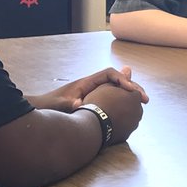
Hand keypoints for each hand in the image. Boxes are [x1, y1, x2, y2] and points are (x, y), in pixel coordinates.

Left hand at [33, 66, 148, 111]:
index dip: (122, 80)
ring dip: (130, 94)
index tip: (132, 90)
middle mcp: (91, 85)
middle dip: (132, 87)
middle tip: (145, 99)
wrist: (41, 108)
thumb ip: (70, 103)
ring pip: (116, 89)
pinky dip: (123, 101)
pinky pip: (112, 97)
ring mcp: (93, 93)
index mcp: (86, 83)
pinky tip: (129, 112)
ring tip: (143, 103)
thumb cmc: (49, 106)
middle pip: (117, 80)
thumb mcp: (59, 105)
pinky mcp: (93, 102)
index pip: (110, 74)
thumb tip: (79, 103)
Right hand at [83, 83, 143, 144]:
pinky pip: (123, 126)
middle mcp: (138, 110)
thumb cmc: (98, 102)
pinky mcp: (127, 134)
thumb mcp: (106, 86)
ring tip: (107, 112)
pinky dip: (118, 124)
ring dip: (121, 113)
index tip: (112, 93)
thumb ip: (120, 78)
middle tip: (109, 103)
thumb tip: (128, 68)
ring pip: (128, 116)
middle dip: (123, 103)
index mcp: (135, 96)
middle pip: (131, 104)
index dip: (121, 91)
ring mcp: (134, 124)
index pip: (131, 91)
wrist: (92, 126)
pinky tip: (108, 122)